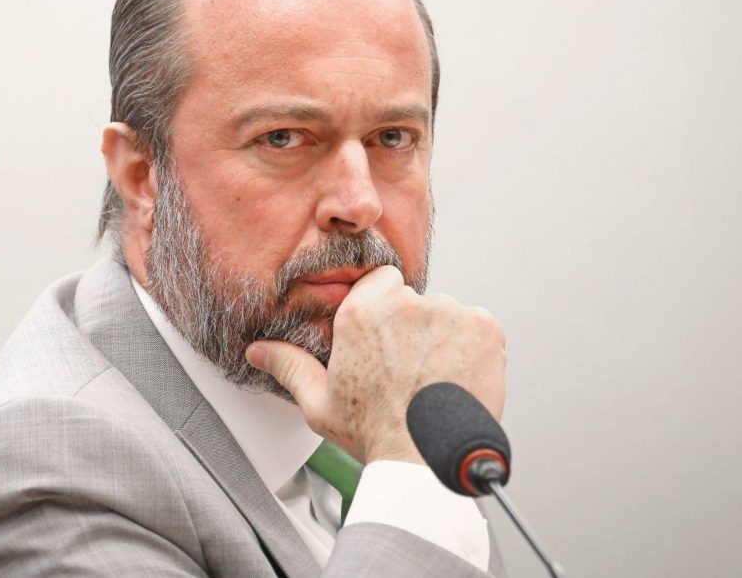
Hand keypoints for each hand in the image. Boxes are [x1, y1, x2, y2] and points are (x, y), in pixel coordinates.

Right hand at [245, 266, 505, 463]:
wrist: (428, 461)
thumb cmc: (375, 434)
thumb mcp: (320, 402)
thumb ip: (290, 366)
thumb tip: (258, 350)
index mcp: (361, 313)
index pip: (380, 281)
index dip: (386, 308)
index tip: (388, 338)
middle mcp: (405, 303)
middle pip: (415, 299)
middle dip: (414, 327)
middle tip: (410, 369)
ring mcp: (449, 311)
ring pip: (447, 313)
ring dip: (444, 337)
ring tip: (435, 379)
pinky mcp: (483, 326)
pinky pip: (477, 325)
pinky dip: (472, 346)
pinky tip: (457, 377)